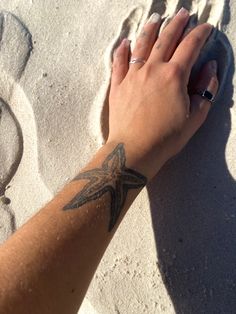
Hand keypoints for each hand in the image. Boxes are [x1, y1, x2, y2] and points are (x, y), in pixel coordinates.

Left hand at [107, 8, 218, 178]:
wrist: (134, 150)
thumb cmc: (166, 138)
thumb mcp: (195, 117)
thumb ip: (205, 90)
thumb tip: (210, 68)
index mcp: (174, 76)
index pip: (190, 46)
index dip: (200, 34)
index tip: (205, 27)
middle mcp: (152, 70)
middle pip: (166, 39)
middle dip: (177, 24)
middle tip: (183, 13)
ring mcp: (132, 76)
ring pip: (142, 45)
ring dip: (150, 29)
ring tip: (155, 18)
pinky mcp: (117, 86)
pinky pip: (118, 63)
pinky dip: (122, 51)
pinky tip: (125, 43)